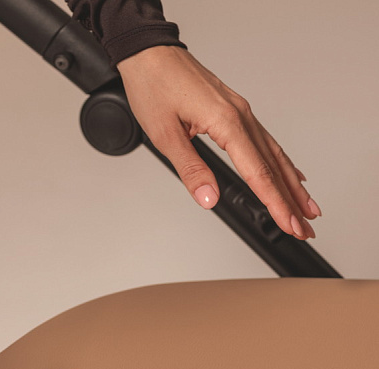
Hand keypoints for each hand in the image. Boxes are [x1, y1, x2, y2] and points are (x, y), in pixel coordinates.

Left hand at [116, 46, 320, 239]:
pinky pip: (266, 141)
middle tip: (305, 227)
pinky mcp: (234, 110)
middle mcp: (240, 115)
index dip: (275, 203)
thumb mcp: (165, 135)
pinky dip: (281, 162)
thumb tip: (209, 198)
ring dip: (292, 185)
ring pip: (275, 154)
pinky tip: (291, 174)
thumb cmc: (154, 86)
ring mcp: (240, 111)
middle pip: (274, 167)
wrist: (149, 53)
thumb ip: (191, 170)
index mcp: (227, 122)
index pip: (258, 173)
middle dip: (291, 201)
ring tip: (307, 207)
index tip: (289, 224)